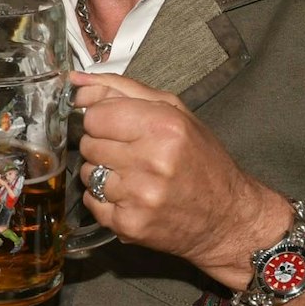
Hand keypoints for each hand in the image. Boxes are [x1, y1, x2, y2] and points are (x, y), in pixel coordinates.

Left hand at [70, 71, 285, 283]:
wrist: (227, 217)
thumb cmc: (202, 161)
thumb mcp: (174, 112)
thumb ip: (122, 90)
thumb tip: (77, 81)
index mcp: (163, 126)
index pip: (95, 115)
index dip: (102, 120)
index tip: (117, 126)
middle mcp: (151, 160)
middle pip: (89, 144)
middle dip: (103, 146)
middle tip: (131, 153)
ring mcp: (139, 195)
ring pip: (87, 174)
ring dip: (103, 173)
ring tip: (134, 176)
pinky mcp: (129, 224)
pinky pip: (91, 201)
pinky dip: (105, 199)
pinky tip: (131, 197)